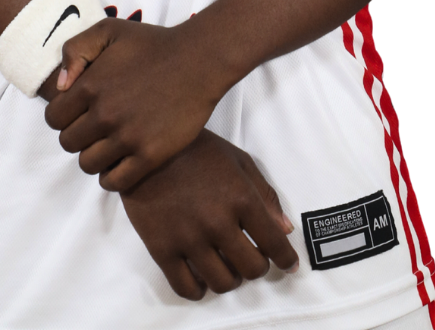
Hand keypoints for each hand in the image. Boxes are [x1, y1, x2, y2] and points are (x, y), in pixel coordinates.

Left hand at [43, 16, 225, 190]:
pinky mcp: (150, 156)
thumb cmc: (152, 43)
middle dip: (76, 135)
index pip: (53, 118)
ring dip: (93, 155)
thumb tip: (61, 85)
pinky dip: (111, 176)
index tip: (77, 112)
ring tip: (107, 143)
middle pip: (68, 143)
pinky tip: (120, 161)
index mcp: (90, 85)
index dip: (62, 116)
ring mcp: (127, 138)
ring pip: (88, 164)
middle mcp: (104, 114)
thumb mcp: (108, 30)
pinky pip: (115, 182)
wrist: (198, 61)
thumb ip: (75, 50)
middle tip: (93, 127)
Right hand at [121, 129, 299, 300]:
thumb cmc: (196, 148)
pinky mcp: (161, 247)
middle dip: (257, 266)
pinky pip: (186, 287)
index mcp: (241, 197)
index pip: (275, 244)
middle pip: (252, 269)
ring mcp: (188, 237)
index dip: (286, 260)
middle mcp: (217, 222)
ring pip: (222, 283)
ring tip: (225, 264)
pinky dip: (199, 290)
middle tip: (249, 256)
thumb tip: (286, 230)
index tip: (287, 265)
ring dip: (230, 277)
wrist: (146, 144)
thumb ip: (265, 195)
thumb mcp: (237, 161)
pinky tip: (201, 276)